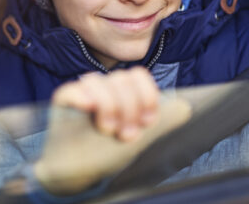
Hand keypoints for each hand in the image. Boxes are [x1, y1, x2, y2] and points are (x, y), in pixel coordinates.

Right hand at [33, 67, 190, 194]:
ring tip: (108, 130)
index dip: (147, 96)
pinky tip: (89, 110)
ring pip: (99, 82)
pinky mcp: (63, 100)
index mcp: (121, 92)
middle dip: (129, 109)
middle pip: (122, 79)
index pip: (138, 76)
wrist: (80, 174)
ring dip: (110, 108)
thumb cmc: (108, 153)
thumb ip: (164, 121)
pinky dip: (84, 98)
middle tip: (126, 134)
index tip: (147, 122)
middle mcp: (103, 88)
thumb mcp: (142, 138)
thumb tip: (186, 106)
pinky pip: (73, 90)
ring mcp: (82, 92)